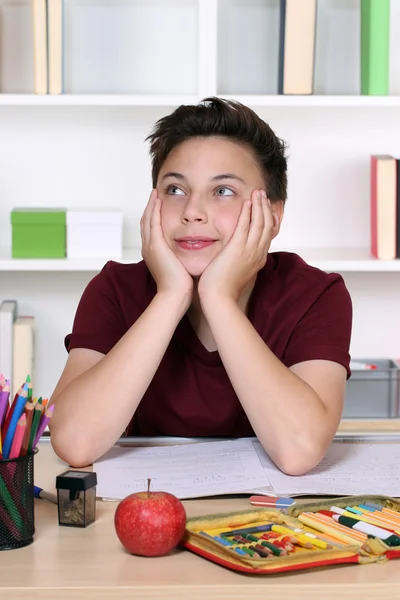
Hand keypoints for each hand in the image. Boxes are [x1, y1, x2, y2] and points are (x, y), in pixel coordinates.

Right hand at [141, 190, 193, 306]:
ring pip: (147, 219)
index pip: (151, 230)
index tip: (159, 206)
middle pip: (145, 222)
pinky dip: (154, 210)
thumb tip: (192, 253)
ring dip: (150, 205)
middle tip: (154, 194)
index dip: (153, 217)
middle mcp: (148, 248)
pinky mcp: (155, 246)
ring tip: (155, 193)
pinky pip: (153, 222)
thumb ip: (183, 258)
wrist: (175, 296)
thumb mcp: (181, 268)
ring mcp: (150, 246)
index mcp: (154, 254)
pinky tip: (158, 200)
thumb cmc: (181, 287)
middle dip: (149, 208)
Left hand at [198, 189, 275, 301]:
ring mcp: (249, 251)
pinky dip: (248, 212)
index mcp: (258, 260)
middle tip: (264, 195)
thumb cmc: (223, 290)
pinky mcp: (237, 249)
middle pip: (268, 226)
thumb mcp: (237, 273)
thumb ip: (240, 262)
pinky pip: (245, 226)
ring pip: (260, 223)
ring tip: (258, 193)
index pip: (268, 235)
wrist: (219, 299)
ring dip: (259, 206)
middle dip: (266, 208)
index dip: (270, 220)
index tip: (268, 208)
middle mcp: (257, 254)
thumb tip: (237, 257)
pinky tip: (247, 201)